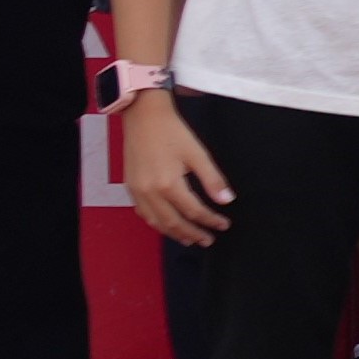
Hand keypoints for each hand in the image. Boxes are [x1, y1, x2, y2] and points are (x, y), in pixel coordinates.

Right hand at [125, 89, 233, 247]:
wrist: (144, 118)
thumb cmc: (172, 133)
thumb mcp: (198, 154)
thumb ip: (212, 179)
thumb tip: (226, 200)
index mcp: (168, 184)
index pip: (193, 210)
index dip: (210, 220)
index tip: (224, 225)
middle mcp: (149, 192)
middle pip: (173, 222)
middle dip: (192, 233)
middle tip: (208, 240)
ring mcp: (137, 191)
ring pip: (156, 221)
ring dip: (174, 233)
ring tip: (190, 239)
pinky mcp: (131, 187)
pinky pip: (143, 212)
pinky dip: (157, 222)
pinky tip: (167, 224)